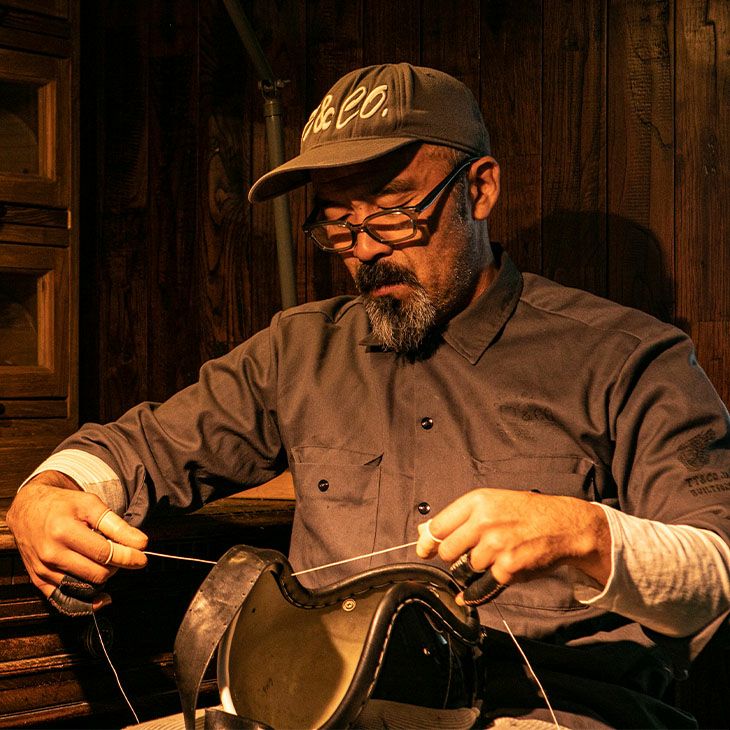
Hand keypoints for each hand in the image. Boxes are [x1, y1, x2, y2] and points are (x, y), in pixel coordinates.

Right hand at [6, 471, 147, 608]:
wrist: (27, 511)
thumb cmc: (63, 505)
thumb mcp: (90, 504)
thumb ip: (116, 525)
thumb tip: (141, 543)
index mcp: (63, 531)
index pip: (104, 553)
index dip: (128, 557)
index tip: (142, 557)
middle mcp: (51, 554)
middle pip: (96, 573)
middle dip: (117, 567)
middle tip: (122, 555)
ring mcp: (43, 570)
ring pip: (84, 588)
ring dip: (103, 579)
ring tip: (107, 564)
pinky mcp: (39, 581)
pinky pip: (65, 601)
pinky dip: (86, 601)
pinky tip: (101, 595)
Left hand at [416, 488, 610, 591]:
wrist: (563, 525)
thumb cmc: (526, 512)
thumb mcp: (492, 502)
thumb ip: (459, 517)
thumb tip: (425, 532)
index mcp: (477, 502)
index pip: (438, 526)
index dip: (429, 542)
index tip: (425, 550)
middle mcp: (484, 522)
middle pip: (447, 552)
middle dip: (453, 557)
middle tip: (466, 554)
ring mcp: (496, 546)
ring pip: (466, 569)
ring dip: (474, 569)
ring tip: (492, 558)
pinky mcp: (508, 569)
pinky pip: (481, 587)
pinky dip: (476, 592)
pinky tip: (473, 591)